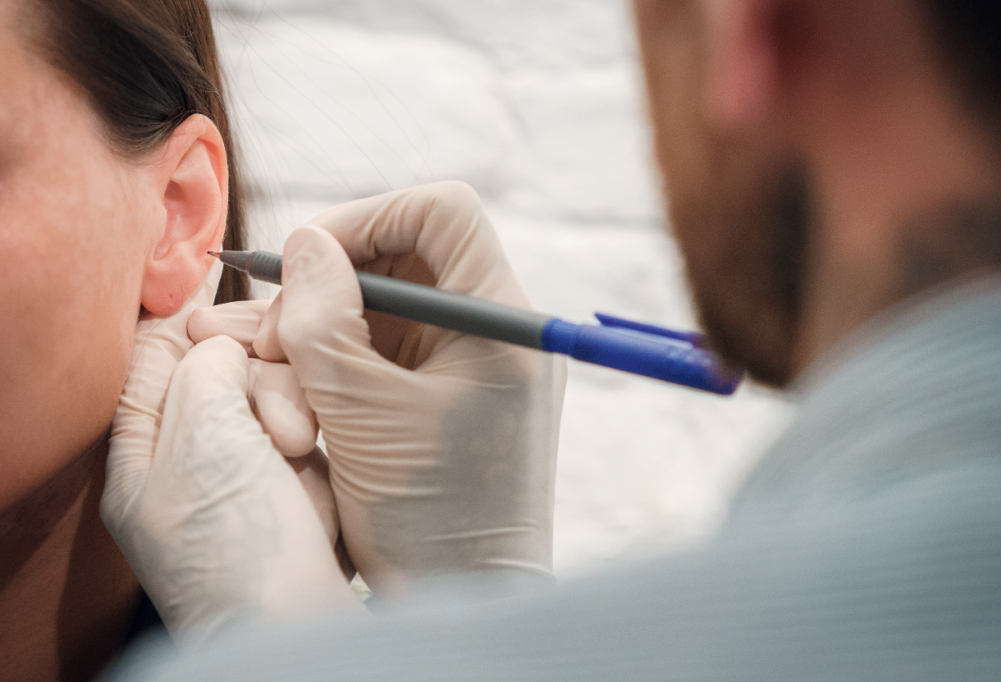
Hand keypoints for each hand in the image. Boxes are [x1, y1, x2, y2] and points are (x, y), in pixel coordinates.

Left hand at [101, 262, 358, 643]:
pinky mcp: (295, 489)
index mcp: (142, 454)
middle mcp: (193, 462)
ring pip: (278, 397)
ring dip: (294, 414)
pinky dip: (319, 448)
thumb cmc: (237, 554)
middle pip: (227, 372)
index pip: (157, 360)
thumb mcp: (202, 439)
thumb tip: (224, 340)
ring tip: (297, 454)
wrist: (302, 627)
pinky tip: (315, 479)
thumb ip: (205, 368)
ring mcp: (248, 477)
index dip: (192, 328)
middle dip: (259, 384)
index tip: (228, 308)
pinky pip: (312, 434)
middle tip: (279, 424)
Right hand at [191, 182, 566, 600]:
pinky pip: (389, 350)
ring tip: (260, 362)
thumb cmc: (427, 519)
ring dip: (321, 327)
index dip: (368, 216)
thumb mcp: (360, 413)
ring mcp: (473, 364)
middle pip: (405, 257)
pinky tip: (287, 382)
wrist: (465, 602)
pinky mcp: (448, 394)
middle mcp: (496, 332)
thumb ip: (323, 318)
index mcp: (502, 322)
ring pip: (386, 307)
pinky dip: (338, 360)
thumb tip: (305, 241)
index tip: (304, 259)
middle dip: (327, 284)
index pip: (443, 212)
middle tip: (269, 334)